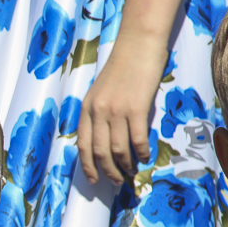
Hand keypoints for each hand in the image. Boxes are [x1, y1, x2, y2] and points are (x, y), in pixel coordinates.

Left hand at [78, 35, 168, 185]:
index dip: (88, 165)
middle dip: (107, 171)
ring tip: (131, 172)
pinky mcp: (136, 108)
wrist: (138, 45)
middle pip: (99, 151)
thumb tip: (104, 138)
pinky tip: (145, 157)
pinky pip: (137, 139)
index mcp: (86, 108)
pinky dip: (141, 152)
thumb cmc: (122, 66)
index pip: (82, 145)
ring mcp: (116, 111)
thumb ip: (98, 112)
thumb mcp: (100, 91)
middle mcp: (97, 112)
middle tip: (117, 181)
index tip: (94, 180)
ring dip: (124, 165)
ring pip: (117, 149)